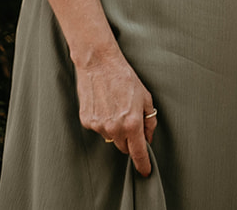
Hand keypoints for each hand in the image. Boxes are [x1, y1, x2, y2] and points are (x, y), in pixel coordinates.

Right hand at [74, 49, 157, 175]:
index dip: (143, 163)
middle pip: (124, 146)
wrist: (99, 65)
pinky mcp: (86, 121)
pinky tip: (105, 105)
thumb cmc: (126, 79)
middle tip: (132, 121)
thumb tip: (148, 138)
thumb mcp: (145, 98)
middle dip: (130, 140)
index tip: (145, 171)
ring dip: (116, 129)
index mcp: (132, 123)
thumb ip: (149, 120)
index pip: (138, 151)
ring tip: (117, 107)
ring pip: (110, 137)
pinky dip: (104, 121)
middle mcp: (114, 128)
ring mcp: (98, 126)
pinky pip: (99, 128)